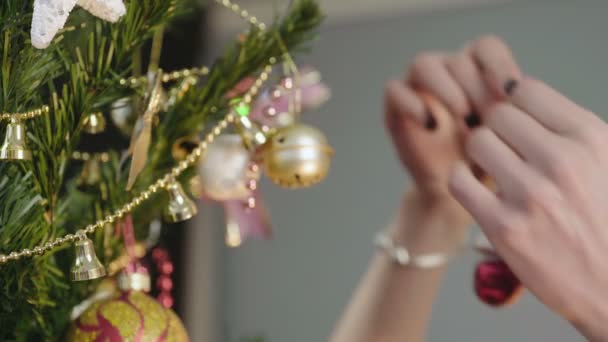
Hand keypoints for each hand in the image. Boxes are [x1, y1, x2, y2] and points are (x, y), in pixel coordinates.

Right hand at [384, 35, 520, 235]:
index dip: (498, 64)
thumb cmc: (491, 160)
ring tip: (463, 114)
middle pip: (457, 59)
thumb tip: (521, 93)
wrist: (459, 191)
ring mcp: (417, 88)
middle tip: (489, 116)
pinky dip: (411, 103)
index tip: (510, 93)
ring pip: (423, 64)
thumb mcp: (513, 135)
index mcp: (477, 70)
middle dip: (475, 86)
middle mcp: (445, 72)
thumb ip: (517, 111)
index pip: (485, 47)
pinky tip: (431, 126)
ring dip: (445, 87)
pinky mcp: (395, 109)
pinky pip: (394, 90)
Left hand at [449, 76, 607, 338]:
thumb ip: (572, 131)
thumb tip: (520, 93)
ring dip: (480, 153)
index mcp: (592, 139)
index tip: (516, 121)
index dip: (514, 103)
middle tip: (503, 149)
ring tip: (492, 169)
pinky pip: (459, 180)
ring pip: (478, 142)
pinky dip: (462, 179)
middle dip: (497, 129)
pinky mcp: (504, 227)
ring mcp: (531, 195)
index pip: (527, 90)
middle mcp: (562, 161)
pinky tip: (476, 188)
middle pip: (498, 114)